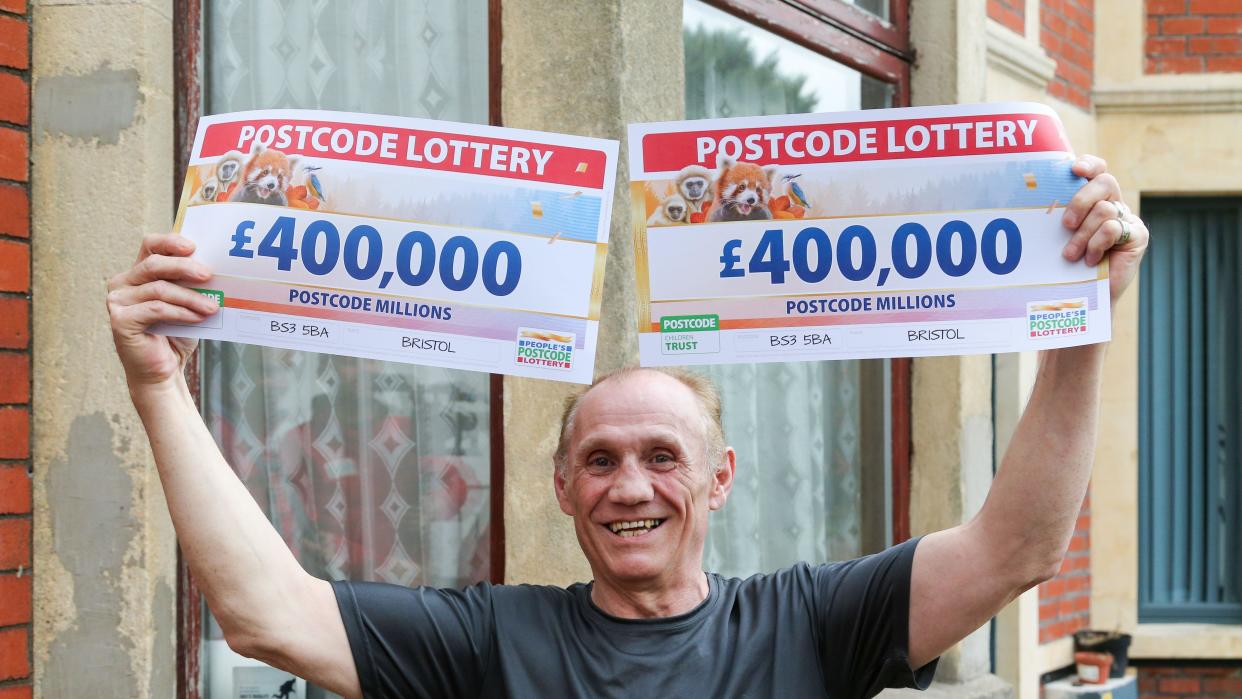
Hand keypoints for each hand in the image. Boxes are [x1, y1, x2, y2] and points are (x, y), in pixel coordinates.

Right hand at [107, 234, 217, 386]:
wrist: (164, 370)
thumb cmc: (176, 334)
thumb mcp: (186, 303)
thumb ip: (191, 284)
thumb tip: (214, 267)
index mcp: (138, 273)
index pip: (150, 245)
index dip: (170, 242)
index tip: (194, 247)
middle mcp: (122, 283)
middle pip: (154, 264)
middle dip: (184, 267)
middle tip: (209, 274)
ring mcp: (117, 301)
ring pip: (159, 289)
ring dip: (190, 297)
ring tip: (212, 307)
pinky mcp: (120, 320)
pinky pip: (156, 309)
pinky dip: (181, 312)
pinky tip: (197, 317)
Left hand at [1060, 155, 1149, 303]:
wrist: (1086, 297)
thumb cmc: (1067, 265)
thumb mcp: (1060, 236)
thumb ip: (1059, 215)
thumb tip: (1036, 198)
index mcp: (1095, 199)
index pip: (1098, 170)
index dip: (1089, 164)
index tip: (1073, 169)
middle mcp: (1115, 204)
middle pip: (1104, 182)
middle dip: (1081, 201)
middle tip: (1065, 225)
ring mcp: (1128, 219)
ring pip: (1104, 209)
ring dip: (1083, 234)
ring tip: (1071, 255)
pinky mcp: (1138, 236)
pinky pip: (1113, 228)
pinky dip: (1096, 244)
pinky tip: (1090, 260)